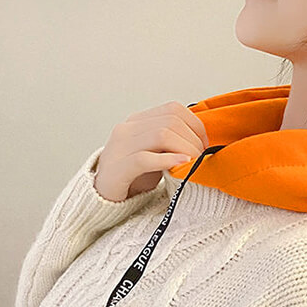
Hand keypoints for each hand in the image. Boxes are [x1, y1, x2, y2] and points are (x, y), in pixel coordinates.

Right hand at [94, 103, 209, 200]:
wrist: (102, 197)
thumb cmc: (132, 176)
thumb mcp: (154, 153)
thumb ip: (171, 142)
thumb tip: (202, 143)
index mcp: (137, 121)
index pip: (173, 109)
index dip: (195, 125)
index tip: (204, 144)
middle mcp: (128, 129)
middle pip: (170, 122)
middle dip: (193, 140)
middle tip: (202, 158)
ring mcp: (121, 147)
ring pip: (161, 135)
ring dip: (185, 149)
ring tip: (194, 164)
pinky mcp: (118, 167)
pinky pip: (145, 158)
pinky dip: (168, 160)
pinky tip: (181, 164)